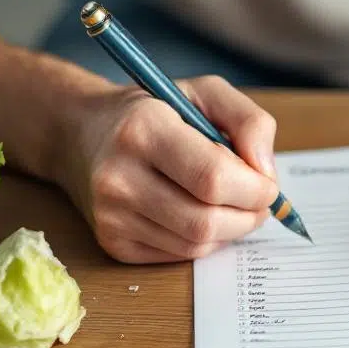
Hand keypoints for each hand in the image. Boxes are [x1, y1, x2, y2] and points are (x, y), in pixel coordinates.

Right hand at [61, 75, 279, 262]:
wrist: (81, 135)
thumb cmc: (153, 111)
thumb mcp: (203, 92)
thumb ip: (249, 121)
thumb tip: (266, 174)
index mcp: (142, 129)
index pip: (213, 178)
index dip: (255, 189)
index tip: (267, 184)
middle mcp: (118, 176)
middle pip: (206, 220)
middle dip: (248, 216)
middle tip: (258, 201)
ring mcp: (111, 216)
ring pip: (197, 244)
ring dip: (230, 230)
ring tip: (231, 204)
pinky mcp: (113, 243)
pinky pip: (179, 255)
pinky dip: (203, 240)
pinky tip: (199, 213)